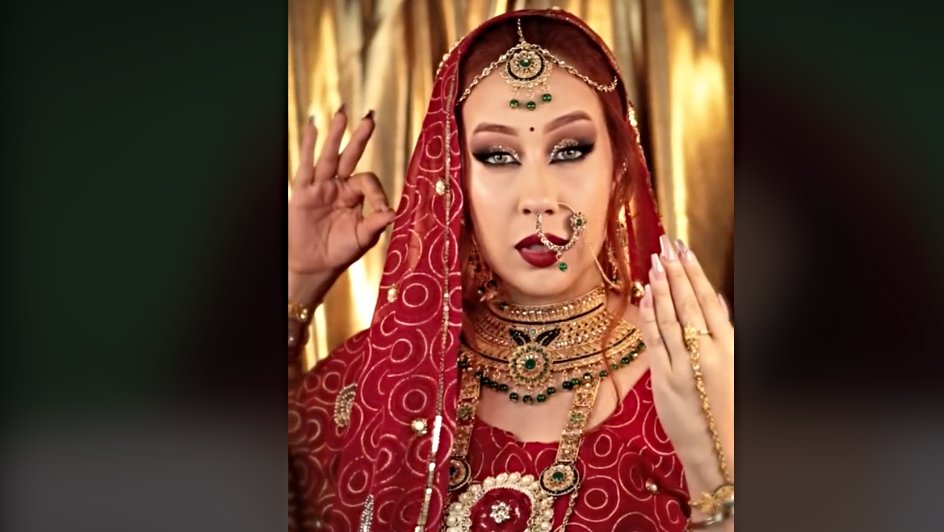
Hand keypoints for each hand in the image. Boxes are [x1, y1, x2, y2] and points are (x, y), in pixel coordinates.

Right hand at [289, 107, 395, 303]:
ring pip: (329, 156)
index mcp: (355, 196)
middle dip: (359, 137)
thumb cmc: (340, 252)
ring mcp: (320, 187)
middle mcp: (338, 187)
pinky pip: (306, 166)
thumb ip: (376, 223)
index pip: (368, 181)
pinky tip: (312, 126)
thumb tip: (395, 212)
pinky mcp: (303, 192)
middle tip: (370, 116)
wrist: (314, 266)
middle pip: (350, 156)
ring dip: (335, 134)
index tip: (382, 210)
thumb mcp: (363, 238)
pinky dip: (309, 145)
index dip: (377, 192)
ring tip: (342, 112)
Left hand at [639, 235, 733, 493]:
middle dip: (676, 271)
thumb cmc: (730, 409)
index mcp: (730, 347)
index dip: (695, 273)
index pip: (709, 300)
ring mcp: (684, 365)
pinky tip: (645, 296)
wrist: (722, 452)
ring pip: (670, 317)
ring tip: (654, 262)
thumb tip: (716, 299)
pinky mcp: (665, 379)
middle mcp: (708, 352)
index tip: (685, 250)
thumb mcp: (734, 365)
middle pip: (689, 303)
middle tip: (666, 244)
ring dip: (661, 287)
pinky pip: (655, 340)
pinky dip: (650, 315)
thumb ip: (725, 332)